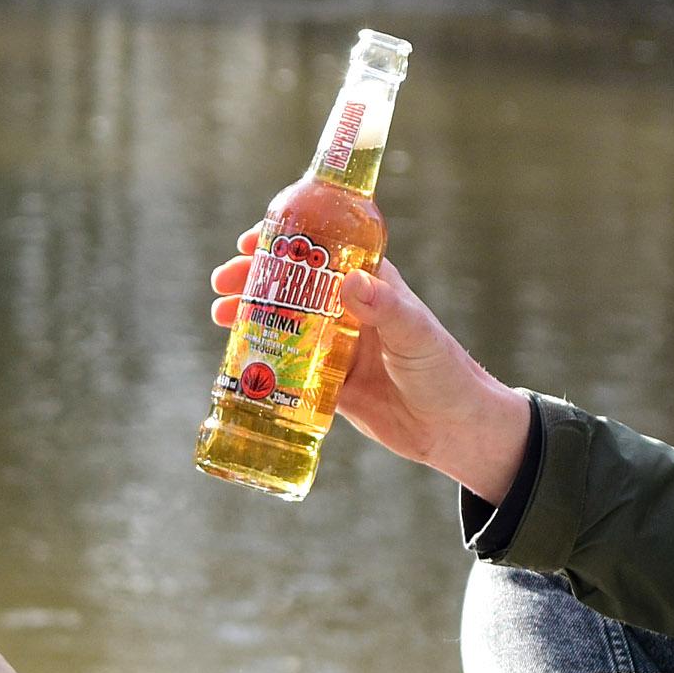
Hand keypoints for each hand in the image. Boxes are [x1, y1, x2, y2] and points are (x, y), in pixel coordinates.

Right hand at [208, 231, 533, 498]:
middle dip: (254, 279)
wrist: (454, 431)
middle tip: (221, 283)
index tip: (249, 242)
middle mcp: (350, 311)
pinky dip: (261, 359)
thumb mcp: (416, 336)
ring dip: (250, 316)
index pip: (322, 250)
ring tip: (218, 316)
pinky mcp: (328, 382)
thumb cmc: (445, 373)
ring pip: (284, 322)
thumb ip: (386, 309)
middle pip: (292, 285)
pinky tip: (236, 358)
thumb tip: (351, 281)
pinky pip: (287, 366)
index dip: (284, 242)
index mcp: (373, 285)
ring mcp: (337, 346)